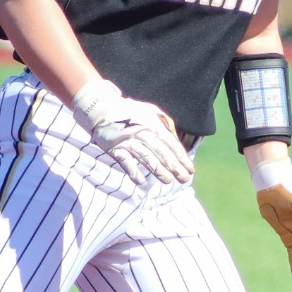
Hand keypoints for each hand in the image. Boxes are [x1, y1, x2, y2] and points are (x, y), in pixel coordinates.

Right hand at [70, 78, 193, 185]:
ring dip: (158, 171)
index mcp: (153, 124)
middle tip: (184, 179)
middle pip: (162, 153)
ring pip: (147, 158)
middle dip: (175, 167)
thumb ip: (165, 124)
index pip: (171, 144)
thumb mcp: (150, 112)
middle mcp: (143, 132)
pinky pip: (126, 162)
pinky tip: (141, 181)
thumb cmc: (130, 112)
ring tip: (168, 181)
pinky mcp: (115, 148)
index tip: (190, 170)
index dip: (182, 158)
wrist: (102, 109)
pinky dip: (133, 172)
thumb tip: (177, 139)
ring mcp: (129, 141)